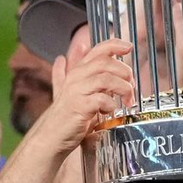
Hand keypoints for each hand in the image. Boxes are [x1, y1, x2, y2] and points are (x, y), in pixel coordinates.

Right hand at [43, 38, 135, 154]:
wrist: (50, 137)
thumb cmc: (64, 116)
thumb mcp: (66, 91)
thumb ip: (65, 74)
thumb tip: (62, 58)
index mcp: (77, 71)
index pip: (98, 50)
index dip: (115, 45)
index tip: (129, 47)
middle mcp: (76, 77)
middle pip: (106, 62)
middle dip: (125, 73)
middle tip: (132, 87)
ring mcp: (76, 91)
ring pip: (106, 79)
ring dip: (123, 89)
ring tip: (127, 101)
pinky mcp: (79, 107)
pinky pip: (102, 99)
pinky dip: (111, 105)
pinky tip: (109, 112)